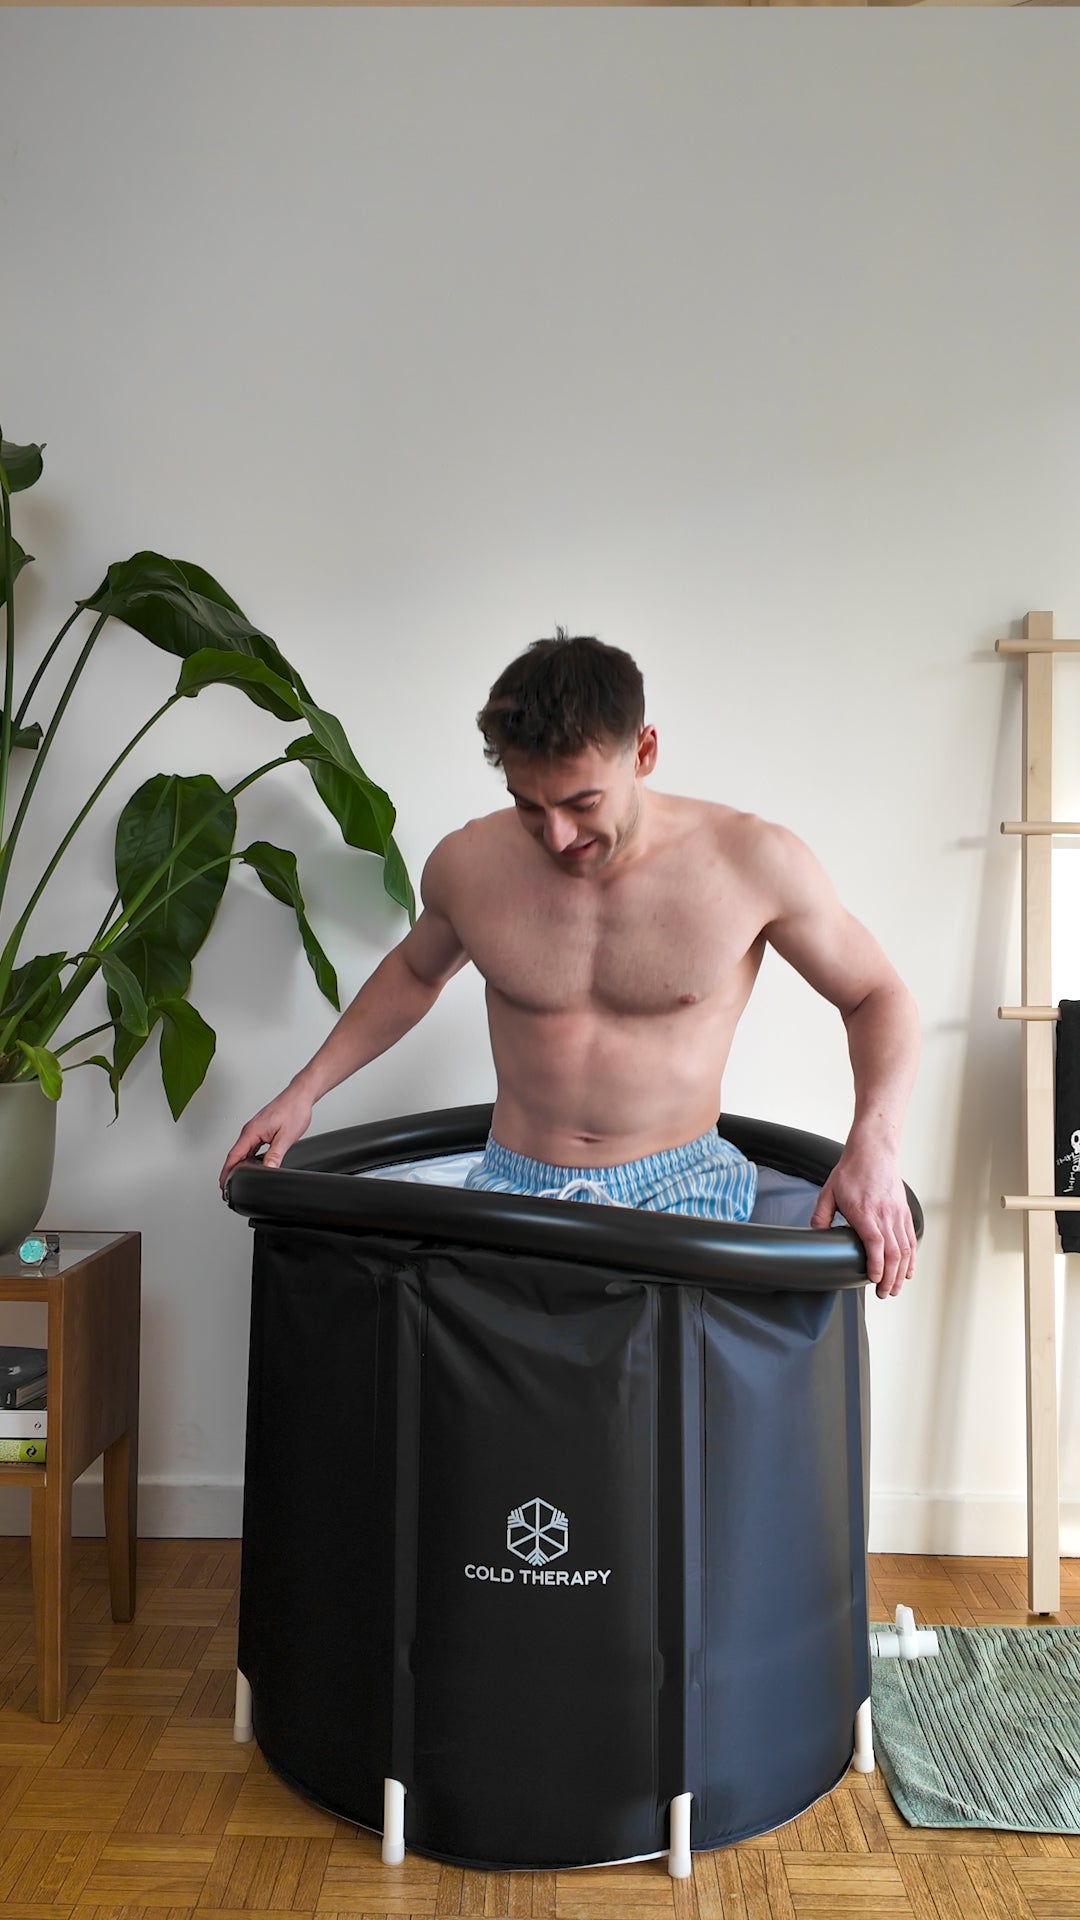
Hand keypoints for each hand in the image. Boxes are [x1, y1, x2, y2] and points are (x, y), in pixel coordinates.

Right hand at [219, 1086, 313, 1189]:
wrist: (300, 1096)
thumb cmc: (293, 1110)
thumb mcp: (286, 1137)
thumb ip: (275, 1155)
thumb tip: (268, 1170)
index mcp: (252, 1131)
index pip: (234, 1155)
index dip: (226, 1172)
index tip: (223, 1184)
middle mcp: (250, 1130)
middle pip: (235, 1155)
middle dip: (230, 1171)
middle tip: (229, 1187)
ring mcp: (254, 1129)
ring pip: (243, 1151)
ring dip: (239, 1165)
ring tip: (239, 1179)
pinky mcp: (260, 1129)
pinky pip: (250, 1147)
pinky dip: (249, 1157)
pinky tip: (253, 1165)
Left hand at [809, 1147, 916, 1299]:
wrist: (873, 1153)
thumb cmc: (851, 1172)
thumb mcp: (828, 1193)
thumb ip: (820, 1217)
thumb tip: (815, 1236)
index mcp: (865, 1212)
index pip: (876, 1244)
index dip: (877, 1266)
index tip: (874, 1280)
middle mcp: (885, 1216)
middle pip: (894, 1253)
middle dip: (890, 1278)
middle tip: (883, 1293)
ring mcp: (898, 1215)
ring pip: (905, 1250)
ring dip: (901, 1272)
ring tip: (894, 1288)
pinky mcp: (904, 1213)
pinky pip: (911, 1240)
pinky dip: (911, 1258)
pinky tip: (908, 1270)